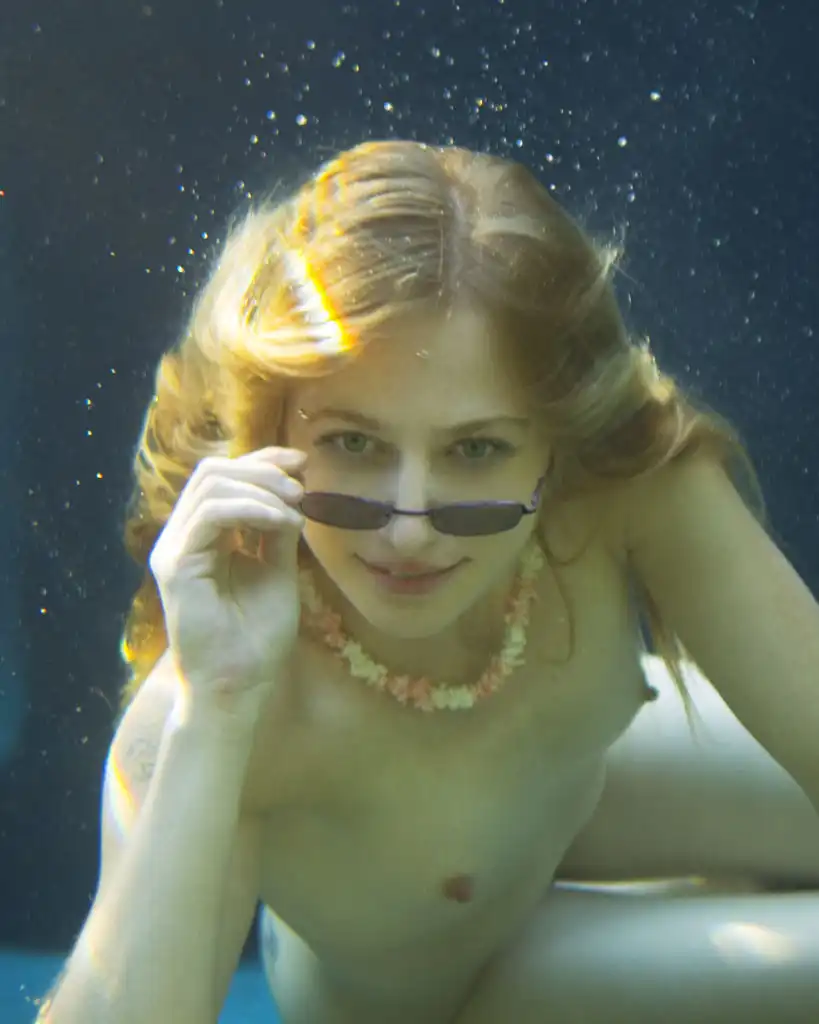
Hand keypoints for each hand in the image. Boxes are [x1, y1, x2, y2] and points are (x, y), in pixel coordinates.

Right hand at [149, 446, 306, 722]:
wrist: (241, 685)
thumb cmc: (257, 637)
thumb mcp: (277, 570)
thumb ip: (277, 530)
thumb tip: (294, 491)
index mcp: (204, 537)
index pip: (223, 479)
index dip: (262, 462)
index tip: (302, 464)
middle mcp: (184, 538)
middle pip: (213, 473)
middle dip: (262, 470)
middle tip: (300, 488)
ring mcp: (175, 549)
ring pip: (210, 486)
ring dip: (260, 488)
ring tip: (294, 508)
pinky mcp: (176, 566)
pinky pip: (209, 515)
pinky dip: (250, 509)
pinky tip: (280, 521)